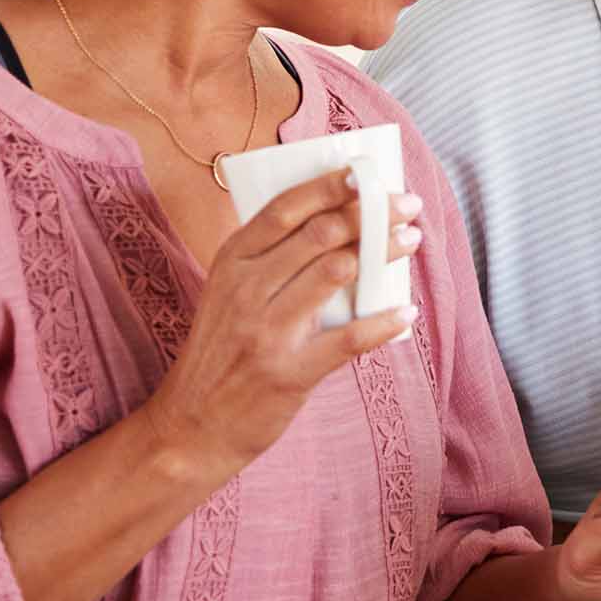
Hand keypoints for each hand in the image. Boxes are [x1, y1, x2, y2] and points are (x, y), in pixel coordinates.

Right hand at [142, 167, 422, 479]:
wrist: (190, 426)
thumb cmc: (222, 352)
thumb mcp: (228, 294)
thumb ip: (272, 260)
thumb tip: (339, 221)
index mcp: (231, 262)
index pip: (286, 208)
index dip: (331, 186)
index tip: (367, 174)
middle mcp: (246, 290)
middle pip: (320, 234)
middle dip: (371, 213)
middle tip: (406, 205)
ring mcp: (266, 332)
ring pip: (337, 272)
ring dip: (384, 251)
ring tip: (410, 240)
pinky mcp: (289, 372)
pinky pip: (349, 338)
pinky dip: (385, 322)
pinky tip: (406, 312)